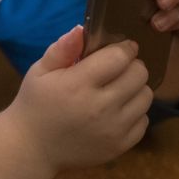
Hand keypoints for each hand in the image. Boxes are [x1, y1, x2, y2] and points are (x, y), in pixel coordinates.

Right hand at [4, 26, 152, 170]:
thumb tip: (81, 29)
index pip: (119, 57)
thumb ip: (62, 49)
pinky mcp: (120, 147)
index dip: (125, 48)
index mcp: (78, 85)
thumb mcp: (40, 72)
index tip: (122, 47)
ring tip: (119, 88)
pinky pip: (144, 121)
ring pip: (146, 97)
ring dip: (136, 88)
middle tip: (119, 68)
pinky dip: (135, 112)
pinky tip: (117, 110)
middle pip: (139, 74)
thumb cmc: (35, 104)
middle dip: (132, 65)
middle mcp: (100, 107)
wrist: (32, 149)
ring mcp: (112, 130)